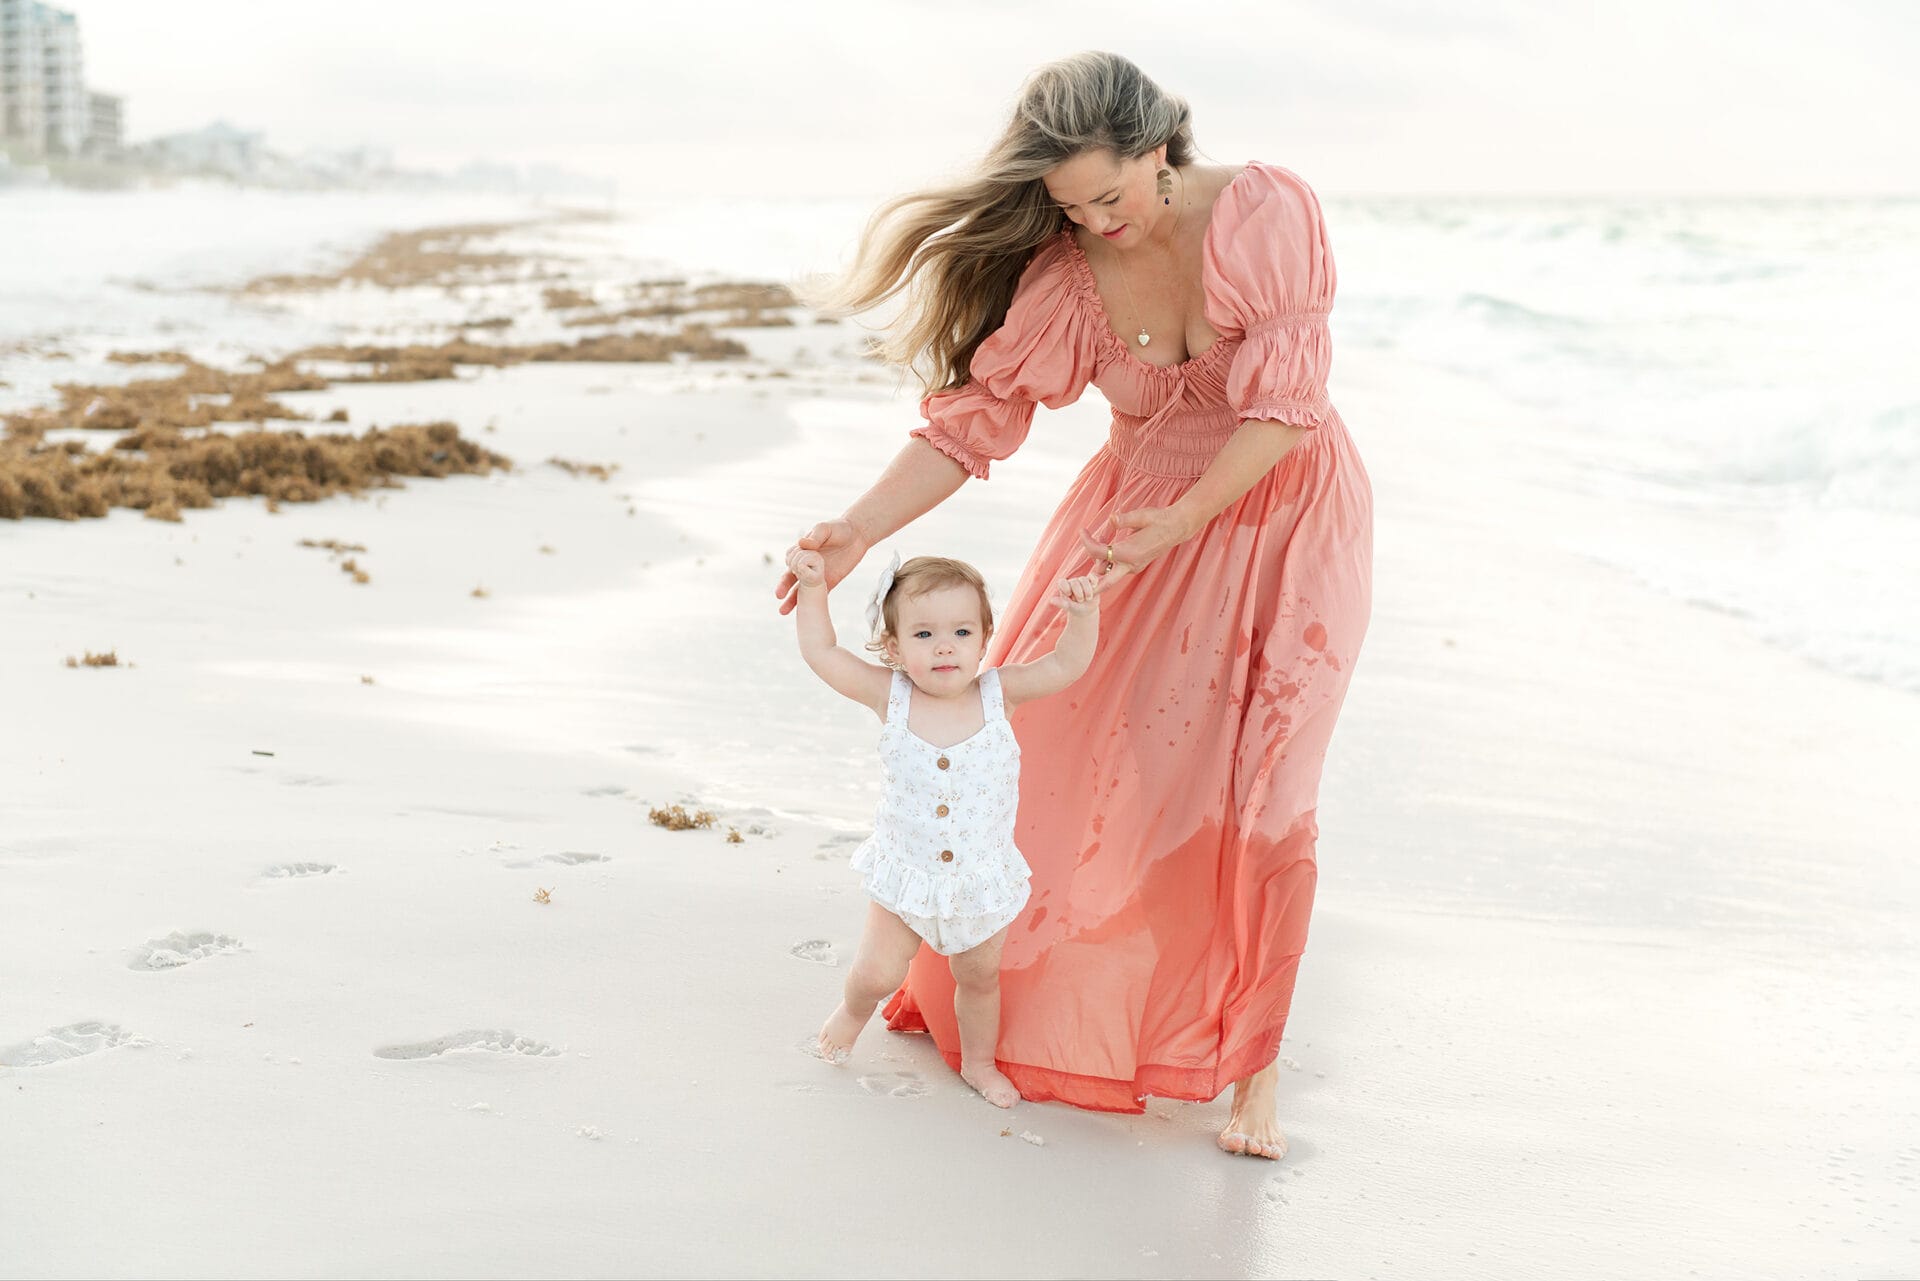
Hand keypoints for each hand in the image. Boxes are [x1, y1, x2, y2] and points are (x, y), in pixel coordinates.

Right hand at [774, 518, 870, 614]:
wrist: (857, 535)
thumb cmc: (839, 528)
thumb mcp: (826, 529)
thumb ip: (815, 536)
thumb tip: (803, 543)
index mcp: (802, 551)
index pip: (791, 560)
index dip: (791, 563)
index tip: (792, 564)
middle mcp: (806, 564)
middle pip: (791, 577)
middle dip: (784, 586)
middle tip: (779, 594)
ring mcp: (816, 574)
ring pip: (801, 589)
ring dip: (792, 600)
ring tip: (783, 611)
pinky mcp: (828, 582)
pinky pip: (818, 594)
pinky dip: (810, 603)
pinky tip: (804, 611)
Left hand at [1050, 575, 1099, 615]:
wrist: (1087, 611)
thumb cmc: (1076, 609)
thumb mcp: (1069, 607)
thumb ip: (1062, 603)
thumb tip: (1051, 600)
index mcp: (1064, 587)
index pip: (1062, 582)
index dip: (1066, 588)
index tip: (1069, 595)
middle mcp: (1072, 582)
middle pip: (1074, 582)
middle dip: (1078, 593)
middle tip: (1080, 601)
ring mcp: (1082, 581)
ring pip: (1084, 579)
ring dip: (1087, 590)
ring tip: (1088, 598)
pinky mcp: (1091, 581)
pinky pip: (1092, 576)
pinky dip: (1093, 580)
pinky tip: (1094, 586)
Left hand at [1077, 503, 1198, 594]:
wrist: (1176, 527)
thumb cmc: (1159, 520)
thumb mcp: (1141, 516)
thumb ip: (1123, 519)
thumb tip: (1112, 519)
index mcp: (1129, 553)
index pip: (1099, 552)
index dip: (1087, 541)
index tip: (1082, 531)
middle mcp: (1131, 564)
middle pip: (1105, 582)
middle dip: (1092, 584)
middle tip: (1079, 581)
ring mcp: (1135, 567)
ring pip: (1111, 575)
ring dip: (1100, 566)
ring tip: (1098, 543)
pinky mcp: (1137, 565)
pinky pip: (1119, 568)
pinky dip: (1110, 562)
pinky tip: (1108, 546)